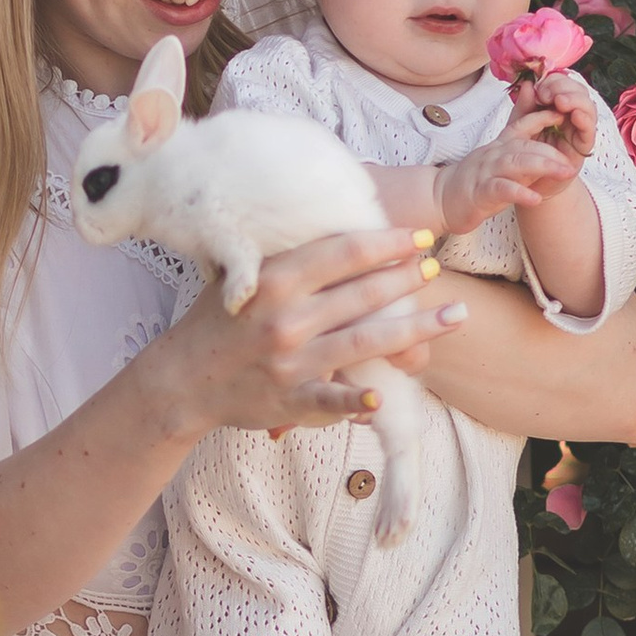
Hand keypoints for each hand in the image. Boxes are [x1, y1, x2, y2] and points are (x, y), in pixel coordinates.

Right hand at [142, 230, 462, 438]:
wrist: (181, 380)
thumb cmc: (219, 323)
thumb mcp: (243, 277)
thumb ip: (288, 259)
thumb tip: (340, 233)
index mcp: (276, 280)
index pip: (344, 253)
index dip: (387, 242)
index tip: (418, 235)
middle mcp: (285, 318)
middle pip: (363, 293)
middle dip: (408, 278)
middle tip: (438, 268)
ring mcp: (290, 361)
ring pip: (364, 340)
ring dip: (416, 329)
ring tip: (454, 316)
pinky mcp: (289, 400)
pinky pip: (328, 400)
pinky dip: (353, 402)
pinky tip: (380, 397)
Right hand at [437, 126, 581, 231]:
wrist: (439, 197)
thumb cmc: (472, 179)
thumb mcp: (496, 158)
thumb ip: (517, 145)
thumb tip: (541, 139)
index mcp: (500, 145)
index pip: (523, 125)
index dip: (544, 117)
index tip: (566, 112)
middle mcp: (494, 154)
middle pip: (526, 146)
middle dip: (553, 151)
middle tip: (575, 159)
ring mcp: (486, 172)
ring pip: (516, 163)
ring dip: (543, 165)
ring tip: (565, 172)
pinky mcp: (480, 193)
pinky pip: (501, 189)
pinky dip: (519, 192)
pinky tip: (535, 199)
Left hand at [506, 67, 600, 166]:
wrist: (528, 184)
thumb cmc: (524, 152)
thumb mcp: (519, 126)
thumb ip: (523, 106)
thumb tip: (527, 83)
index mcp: (554, 105)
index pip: (561, 82)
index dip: (552, 80)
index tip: (538, 87)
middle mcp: (570, 114)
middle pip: (577, 90)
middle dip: (563, 87)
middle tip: (546, 95)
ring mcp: (578, 128)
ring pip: (587, 105)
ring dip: (575, 99)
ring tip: (560, 102)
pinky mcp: (584, 145)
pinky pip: (590, 128)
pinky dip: (585, 118)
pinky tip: (575, 115)